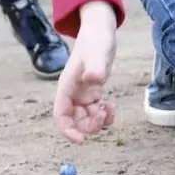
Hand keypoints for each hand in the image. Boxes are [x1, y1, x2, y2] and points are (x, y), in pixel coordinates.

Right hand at [53, 1, 117, 143]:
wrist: (100, 33)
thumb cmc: (95, 41)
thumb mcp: (97, 53)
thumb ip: (95, 67)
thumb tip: (93, 79)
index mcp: (66, 88)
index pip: (61, 116)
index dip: (68, 131)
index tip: (81, 141)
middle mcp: (72, 94)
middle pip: (75, 122)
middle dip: (90, 126)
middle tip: (105, 116)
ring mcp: (82, 95)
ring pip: (86, 119)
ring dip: (99, 121)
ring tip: (111, 108)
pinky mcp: (92, 94)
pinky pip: (95, 112)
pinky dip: (105, 114)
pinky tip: (112, 105)